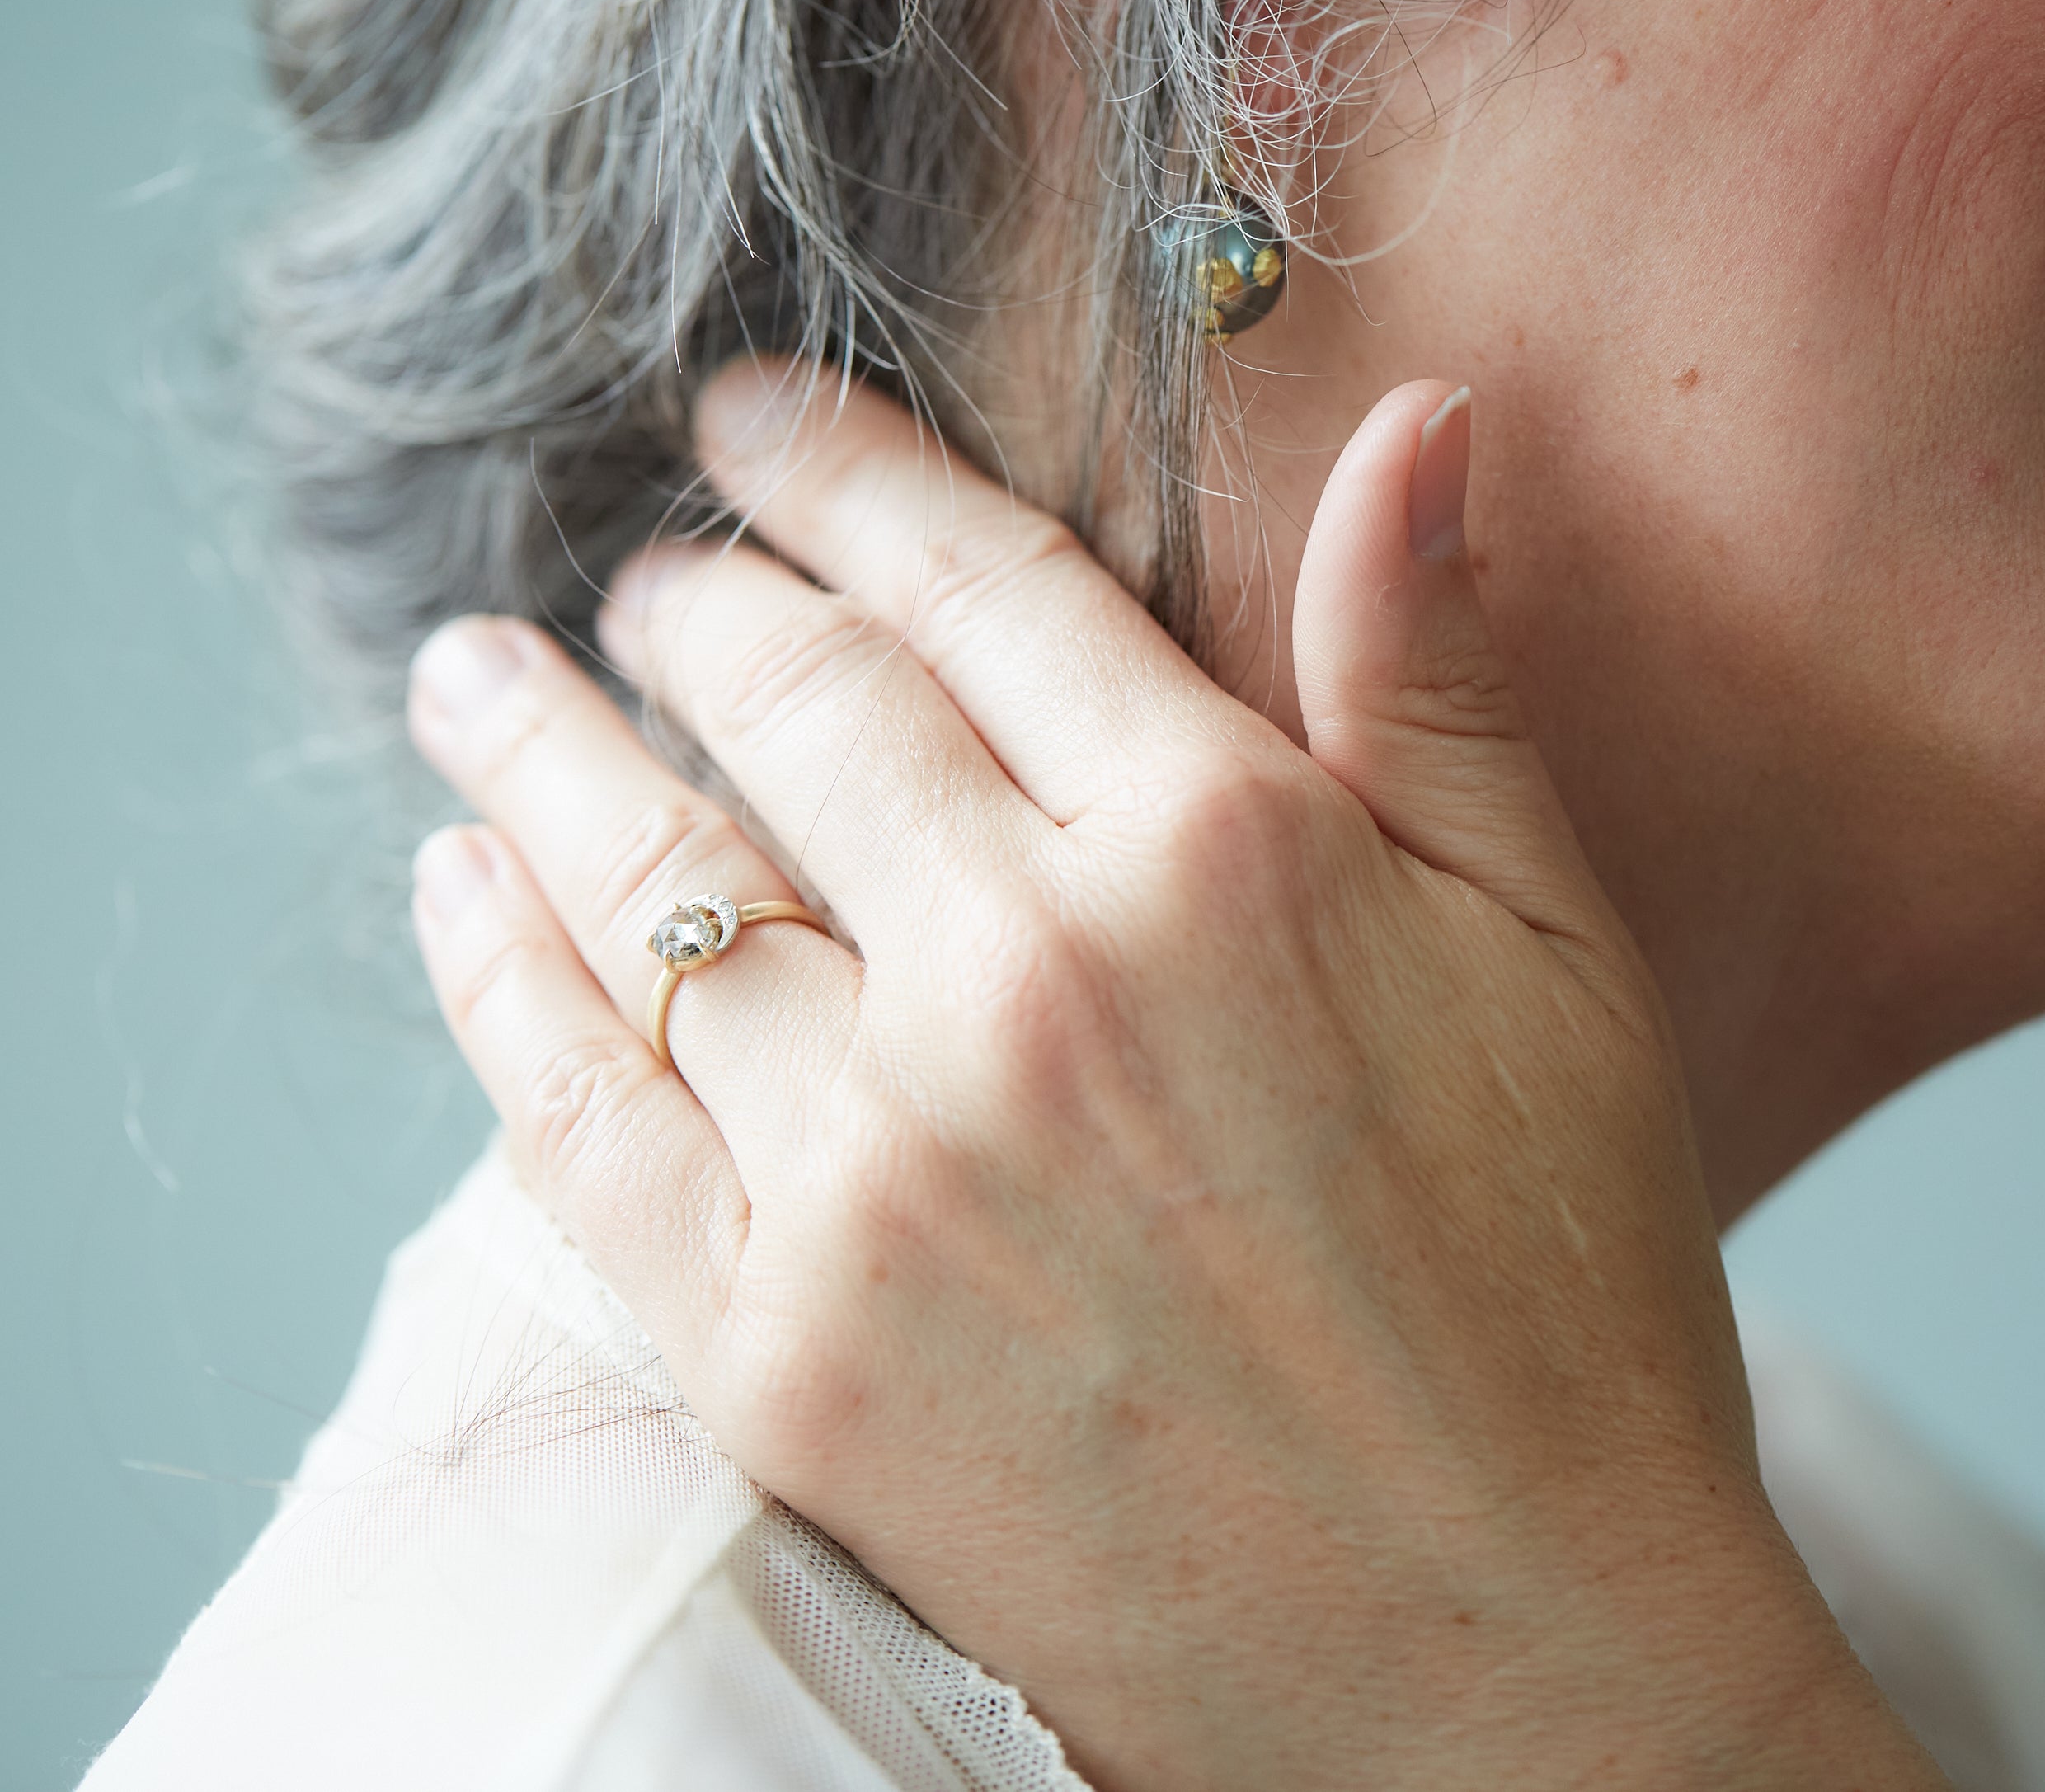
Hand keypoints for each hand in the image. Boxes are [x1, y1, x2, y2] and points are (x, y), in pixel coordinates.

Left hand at [406, 365, 1941, 1790]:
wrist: (1496, 1659)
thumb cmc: (1554, 1284)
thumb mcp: (1546, 946)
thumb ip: (1435, 674)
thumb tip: (1421, 419)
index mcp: (1216, 847)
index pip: (975, 584)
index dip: (850, 473)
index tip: (760, 420)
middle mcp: (1023, 976)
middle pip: (789, 704)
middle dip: (696, 603)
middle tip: (647, 573)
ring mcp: (878, 1170)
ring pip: (646, 882)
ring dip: (537, 751)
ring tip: (472, 678)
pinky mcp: (781, 1351)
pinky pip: (577, 1113)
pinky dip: (494, 978)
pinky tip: (455, 886)